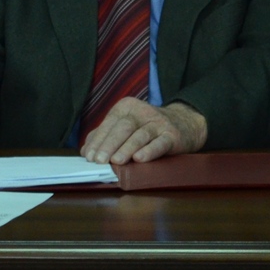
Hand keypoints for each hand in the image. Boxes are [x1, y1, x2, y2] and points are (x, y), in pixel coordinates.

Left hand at [80, 98, 207, 164]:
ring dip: (126, 149)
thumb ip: (104, 136)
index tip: (89, 156)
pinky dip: (149, 151)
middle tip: (99, 161)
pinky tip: (140, 159)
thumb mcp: (125, 126)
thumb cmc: (146, 127)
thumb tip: (85, 151)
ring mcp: (158, 123)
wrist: (183, 123)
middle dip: (109, 145)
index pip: (109, 123)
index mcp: (126, 107)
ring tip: (116, 162)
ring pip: (140, 135)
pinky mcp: (173, 135)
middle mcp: (141, 112)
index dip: (98, 140)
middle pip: (122, 128)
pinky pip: (160, 143)